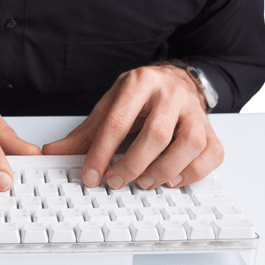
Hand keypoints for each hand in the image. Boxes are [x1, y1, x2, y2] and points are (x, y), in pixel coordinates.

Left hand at [41, 65, 222, 189]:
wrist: (176, 81)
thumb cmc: (141, 98)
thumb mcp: (111, 106)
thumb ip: (86, 132)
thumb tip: (52, 153)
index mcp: (139, 83)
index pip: (118, 121)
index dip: (102, 153)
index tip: (91, 175)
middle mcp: (170, 94)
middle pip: (155, 134)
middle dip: (132, 165)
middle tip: (116, 182)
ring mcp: (195, 111)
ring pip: (188, 144)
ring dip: (164, 170)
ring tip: (144, 182)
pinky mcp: (212, 129)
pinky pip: (211, 153)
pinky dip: (193, 172)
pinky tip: (172, 179)